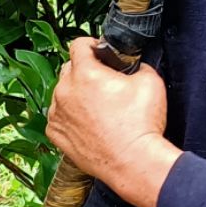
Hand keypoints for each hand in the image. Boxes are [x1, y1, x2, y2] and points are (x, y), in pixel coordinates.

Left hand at [46, 38, 179, 206]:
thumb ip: (137, 65)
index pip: (78, 44)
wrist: (133, 162)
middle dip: (85, 70)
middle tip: (104, 82)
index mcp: (85, 73)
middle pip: (69, 68)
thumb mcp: (150, 81)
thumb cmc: (141, 124)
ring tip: (97, 107)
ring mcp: (57, 114)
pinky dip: (70, 116)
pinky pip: (59, 116)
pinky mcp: (55, 133)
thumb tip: (132, 65)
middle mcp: (64, 91)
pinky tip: (89, 123)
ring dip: (76, 94)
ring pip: (62, 93)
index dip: (92, 45)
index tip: (100, 52)